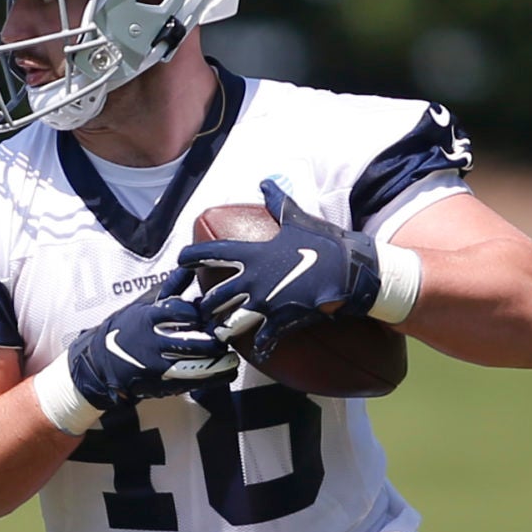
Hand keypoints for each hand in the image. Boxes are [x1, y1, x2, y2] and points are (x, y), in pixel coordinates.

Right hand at [60, 270, 236, 410]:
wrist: (102, 362)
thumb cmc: (129, 329)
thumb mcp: (145, 305)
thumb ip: (170, 288)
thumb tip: (189, 267)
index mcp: (149, 317)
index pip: (180, 311)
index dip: (200, 312)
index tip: (213, 313)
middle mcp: (152, 341)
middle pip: (191, 341)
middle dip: (214, 340)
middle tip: (228, 336)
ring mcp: (156, 365)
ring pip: (194, 365)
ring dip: (217, 363)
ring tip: (231, 358)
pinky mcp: (160, 384)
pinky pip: (191, 383)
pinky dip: (212, 378)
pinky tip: (226, 372)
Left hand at [178, 178, 382, 357]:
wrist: (350, 269)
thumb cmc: (323, 242)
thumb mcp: (297, 217)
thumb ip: (276, 200)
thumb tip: (265, 182)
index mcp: (253, 254)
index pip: (209, 253)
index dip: (190, 257)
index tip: (180, 262)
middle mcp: (253, 279)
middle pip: (214, 298)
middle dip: (205, 307)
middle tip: (203, 310)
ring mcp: (266, 302)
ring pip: (229, 325)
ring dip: (222, 331)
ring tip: (220, 335)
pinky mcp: (282, 321)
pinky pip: (261, 341)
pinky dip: (258, 347)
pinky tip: (259, 349)